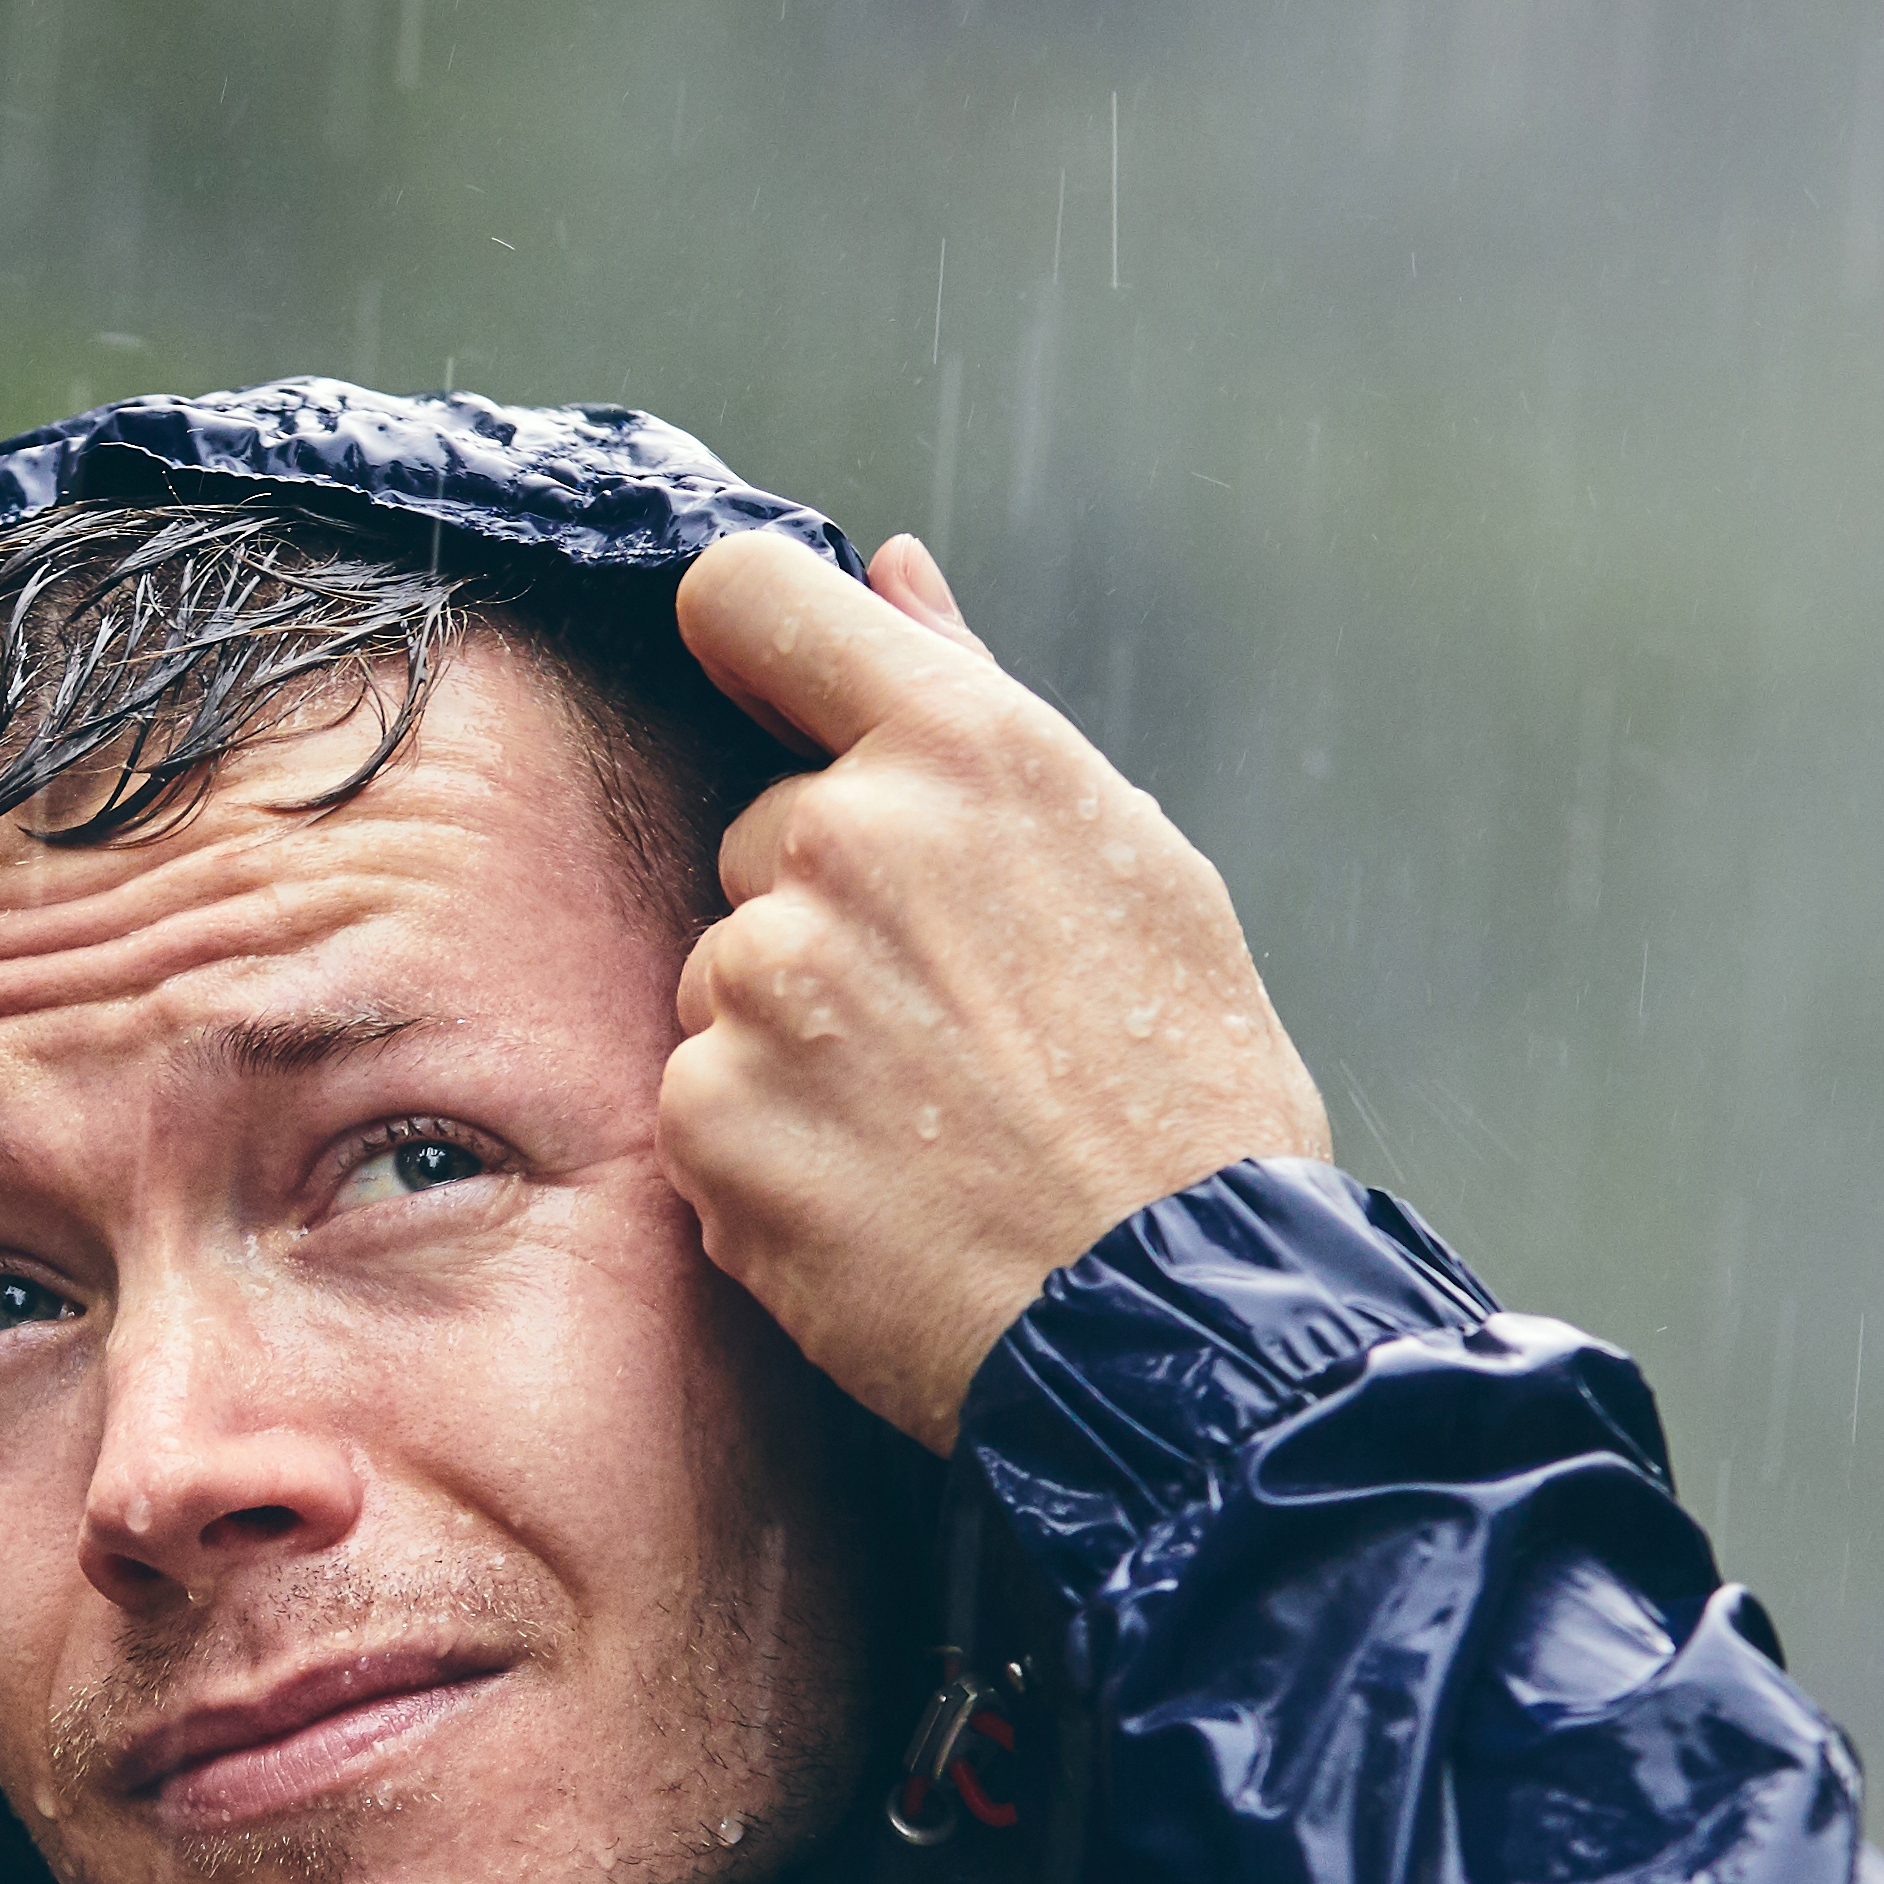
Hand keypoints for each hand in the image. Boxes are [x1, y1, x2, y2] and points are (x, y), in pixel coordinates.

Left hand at [658, 530, 1329, 1447]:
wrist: (1175, 1312)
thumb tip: (887, 571)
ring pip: (728, 978)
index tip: (766, 690)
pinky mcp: (709, 1117)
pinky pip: (703, 1102)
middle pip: (758, 836)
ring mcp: (764, 983)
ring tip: (927, 1123)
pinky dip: (768, 1151)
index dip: (746, 638)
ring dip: (794, 1040)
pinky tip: (879, 1193)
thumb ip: (971, 701)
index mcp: (963, 750)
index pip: (751, 597)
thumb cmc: (1179, 1089)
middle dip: (826, 913)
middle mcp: (843, 842)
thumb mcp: (1124, 855)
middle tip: (953, 1024)